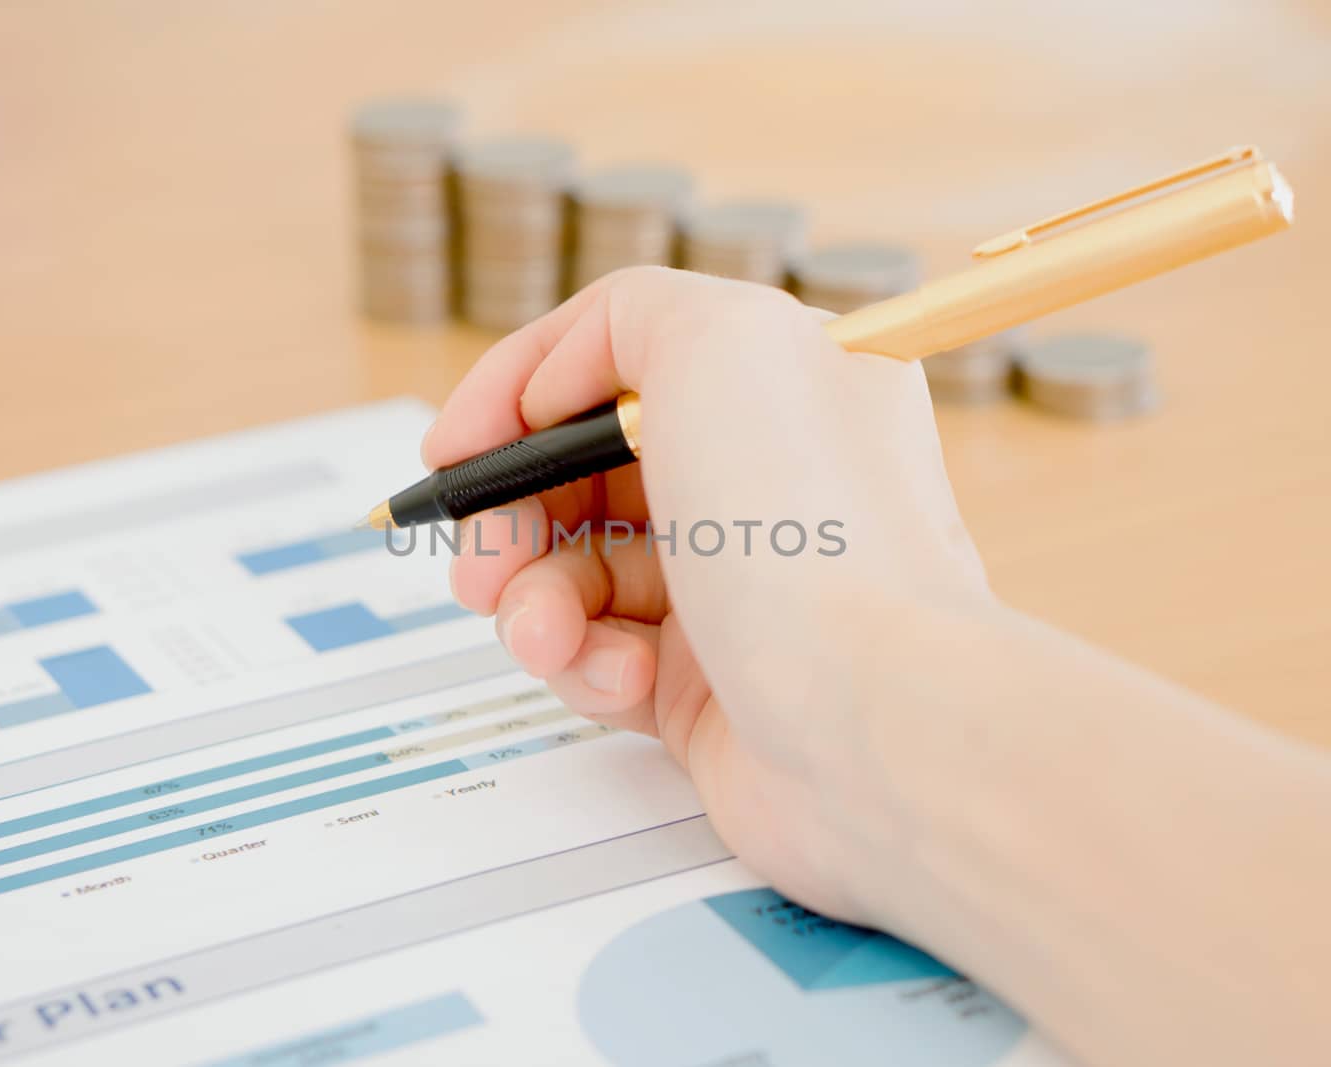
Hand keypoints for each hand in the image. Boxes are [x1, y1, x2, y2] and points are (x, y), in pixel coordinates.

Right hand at [423, 267, 991, 923]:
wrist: (876, 728)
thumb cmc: (810, 536)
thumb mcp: (718, 342)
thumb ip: (629, 313)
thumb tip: (561, 375)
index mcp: (778, 385)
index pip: (614, 362)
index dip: (519, 397)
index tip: (454, 449)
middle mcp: (760, 478)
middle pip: (578, 473)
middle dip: (510, 516)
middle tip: (480, 564)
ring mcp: (734, 584)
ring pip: (572, 572)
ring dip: (535, 601)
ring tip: (543, 634)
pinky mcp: (708, 681)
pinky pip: (597, 656)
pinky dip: (585, 665)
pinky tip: (622, 678)